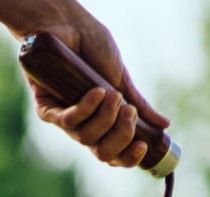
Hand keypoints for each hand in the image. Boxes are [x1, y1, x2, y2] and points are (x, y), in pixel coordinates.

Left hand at [27, 8, 169, 169]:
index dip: (128, 157)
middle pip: (102, 153)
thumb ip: (139, 104)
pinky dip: (85, 108)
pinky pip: (68, 121)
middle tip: (127, 111)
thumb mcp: (122, 79)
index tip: (142, 145)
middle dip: (120, 136)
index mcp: (101, 124)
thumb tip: (163, 125)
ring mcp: (64, 119)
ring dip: (105, 118)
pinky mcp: (47, 109)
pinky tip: (96, 92)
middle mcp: (82, 126)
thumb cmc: (95, 49)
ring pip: (86, 138)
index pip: (114, 154)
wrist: (72, 26)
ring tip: (111, 93)